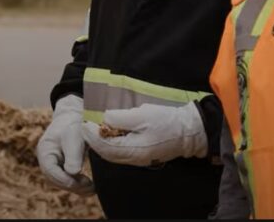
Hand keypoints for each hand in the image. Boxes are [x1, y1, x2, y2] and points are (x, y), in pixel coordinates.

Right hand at [36, 95, 94, 194]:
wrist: (75, 118)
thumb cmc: (74, 126)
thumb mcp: (74, 138)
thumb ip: (72, 156)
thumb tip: (73, 173)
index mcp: (44, 151)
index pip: (51, 172)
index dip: (66, 180)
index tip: (83, 183)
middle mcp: (46, 160)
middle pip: (55, 180)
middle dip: (73, 186)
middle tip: (91, 187)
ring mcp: (53, 164)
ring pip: (61, 182)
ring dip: (76, 187)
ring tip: (92, 187)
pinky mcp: (61, 166)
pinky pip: (67, 180)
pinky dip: (77, 184)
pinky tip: (89, 185)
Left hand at [82, 101, 207, 166]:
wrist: (190, 131)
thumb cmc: (166, 120)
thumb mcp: (142, 115)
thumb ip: (121, 118)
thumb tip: (105, 119)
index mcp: (135, 150)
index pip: (106, 147)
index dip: (92, 136)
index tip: (84, 123)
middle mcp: (136, 159)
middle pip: (108, 154)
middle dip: (94, 141)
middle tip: (85, 127)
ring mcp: (140, 159)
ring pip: (114, 155)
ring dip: (102, 143)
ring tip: (94, 129)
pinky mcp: (144, 156)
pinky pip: (122, 153)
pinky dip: (112, 145)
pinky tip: (109, 134)